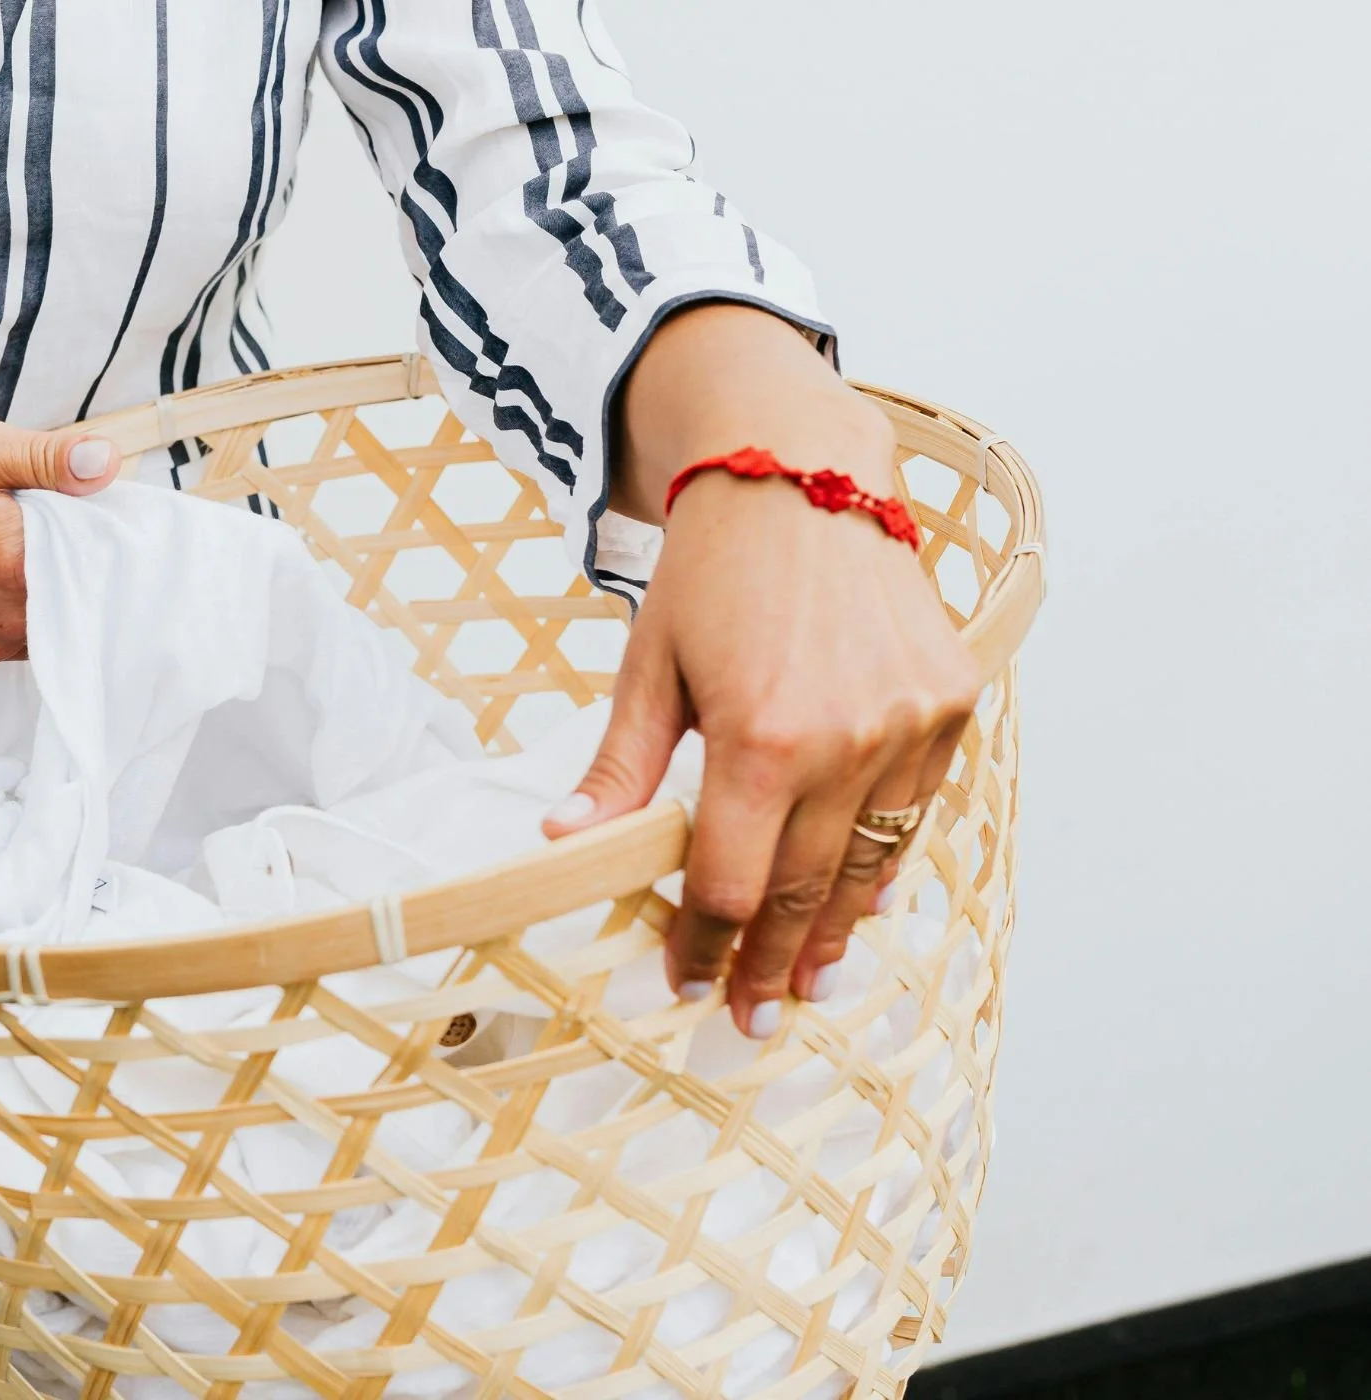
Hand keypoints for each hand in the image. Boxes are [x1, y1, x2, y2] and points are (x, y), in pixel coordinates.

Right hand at [0, 408, 116, 661]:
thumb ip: (40, 457)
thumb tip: (107, 463)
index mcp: (14, 559)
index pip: (105, 542)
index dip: (104, 505)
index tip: (83, 479)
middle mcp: (8, 615)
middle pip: (88, 578)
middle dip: (82, 537)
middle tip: (44, 492)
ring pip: (59, 602)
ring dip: (53, 565)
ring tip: (13, 520)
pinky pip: (26, 620)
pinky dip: (26, 587)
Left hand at [541, 304, 982, 1038]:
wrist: (804, 473)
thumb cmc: (714, 570)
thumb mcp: (649, 666)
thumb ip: (620, 767)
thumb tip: (567, 845)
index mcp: (760, 740)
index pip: (728, 882)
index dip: (705, 943)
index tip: (687, 980)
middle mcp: (846, 742)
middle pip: (801, 890)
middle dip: (773, 962)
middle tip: (756, 1019)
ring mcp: (909, 724)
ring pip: (869, 861)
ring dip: (836, 930)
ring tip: (810, 981)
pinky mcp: (949, 702)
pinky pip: (916, 808)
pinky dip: (888, 860)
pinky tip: (864, 901)